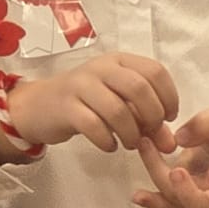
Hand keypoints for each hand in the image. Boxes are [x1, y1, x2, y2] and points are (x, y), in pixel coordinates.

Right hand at [0, 53, 178, 157]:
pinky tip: (110, 146)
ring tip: (130, 143)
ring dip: (131, 133)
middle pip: (139, 88)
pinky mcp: (66, 107)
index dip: (169, 97)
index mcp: (119, 61)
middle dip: (152, 116)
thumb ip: (146, 119)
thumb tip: (170, 144)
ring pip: (118, 109)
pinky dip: (107, 141)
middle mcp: (101, 68)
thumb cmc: (87, 103)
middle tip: (150, 134)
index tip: (168, 118)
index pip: (155, 71)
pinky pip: (94, 126)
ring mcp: (81, 85)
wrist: (38, 106)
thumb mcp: (119, 104)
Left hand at [133, 104, 208, 207]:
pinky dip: (152, 201)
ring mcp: (198, 199)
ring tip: (145, 143)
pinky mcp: (180, 196)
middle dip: (188, 195)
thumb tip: (181, 138)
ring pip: (178, 201)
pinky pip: (166, 203)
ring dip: (159, 176)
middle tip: (176, 172)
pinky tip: (137, 196)